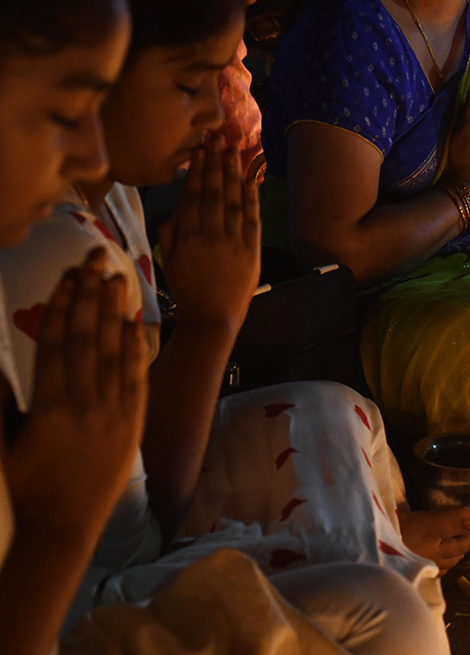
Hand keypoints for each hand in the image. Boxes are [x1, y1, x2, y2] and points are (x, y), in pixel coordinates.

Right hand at [3, 249, 148, 538]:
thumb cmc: (26, 486)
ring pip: (115, 352)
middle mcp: (85, 405)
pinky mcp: (133, 424)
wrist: (64, 528)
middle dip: (90, 296)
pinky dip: (137, 348)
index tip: (65, 277)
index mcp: (49, 408)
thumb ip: (0, 401)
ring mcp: (113, 413)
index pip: (56, 345)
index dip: (61, 307)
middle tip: (94, 259)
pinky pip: (137, 379)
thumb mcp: (4, 444)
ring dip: (115, 312)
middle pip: (88, 339)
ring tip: (116, 277)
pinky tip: (136, 322)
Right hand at [159, 136, 260, 333]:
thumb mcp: (168, 260)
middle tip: (218, 140)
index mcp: (186, 237)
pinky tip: (251, 179)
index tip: (199, 151)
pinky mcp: (251, 251)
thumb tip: (177, 206)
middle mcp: (210, 235)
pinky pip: (251, 219)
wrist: (211, 318)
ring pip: (233, 201)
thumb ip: (169, 231)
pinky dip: (252, 198)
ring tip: (233, 151)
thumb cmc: (187, 289)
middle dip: (216, 164)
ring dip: (233, 174)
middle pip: (213, 193)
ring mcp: (232, 242)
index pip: (192, 196)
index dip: (197, 171)